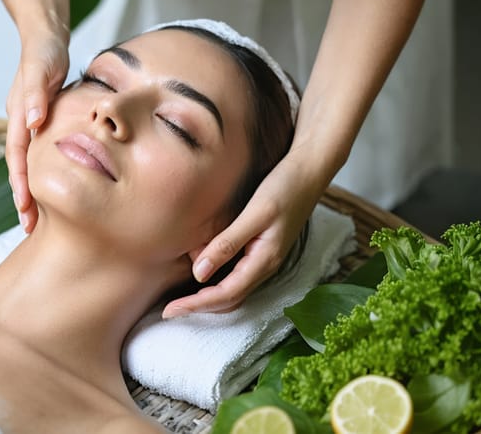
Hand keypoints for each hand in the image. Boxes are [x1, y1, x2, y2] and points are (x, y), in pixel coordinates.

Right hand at [6, 31, 68, 231]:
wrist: (46, 37)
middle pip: (19, 167)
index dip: (21, 183)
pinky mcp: (40, 122)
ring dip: (30, 190)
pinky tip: (50, 188)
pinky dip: (41, 174)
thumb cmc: (45, 51)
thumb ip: (34, 94)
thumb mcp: (41, 68)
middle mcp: (21, 123)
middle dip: (22, 198)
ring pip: (27, 164)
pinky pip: (38, 155)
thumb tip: (32, 122)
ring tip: (35, 219)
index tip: (25, 207)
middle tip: (28, 227)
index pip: (17, 156)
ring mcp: (29, 124)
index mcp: (19, 115)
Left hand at [162, 153, 325, 316]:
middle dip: (199, 307)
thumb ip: (227, 243)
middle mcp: (266, 265)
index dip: (196, 304)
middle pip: (230, 300)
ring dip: (208, 297)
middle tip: (169, 309)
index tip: (170, 310)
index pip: (225, 294)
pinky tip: (201, 271)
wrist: (310, 170)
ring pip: (234, 290)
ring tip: (181, 296)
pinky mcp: (262, 249)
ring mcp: (265, 259)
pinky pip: (237, 275)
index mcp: (265, 260)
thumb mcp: (254, 214)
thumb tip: (199, 273)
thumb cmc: (285, 187)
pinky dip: (217, 281)